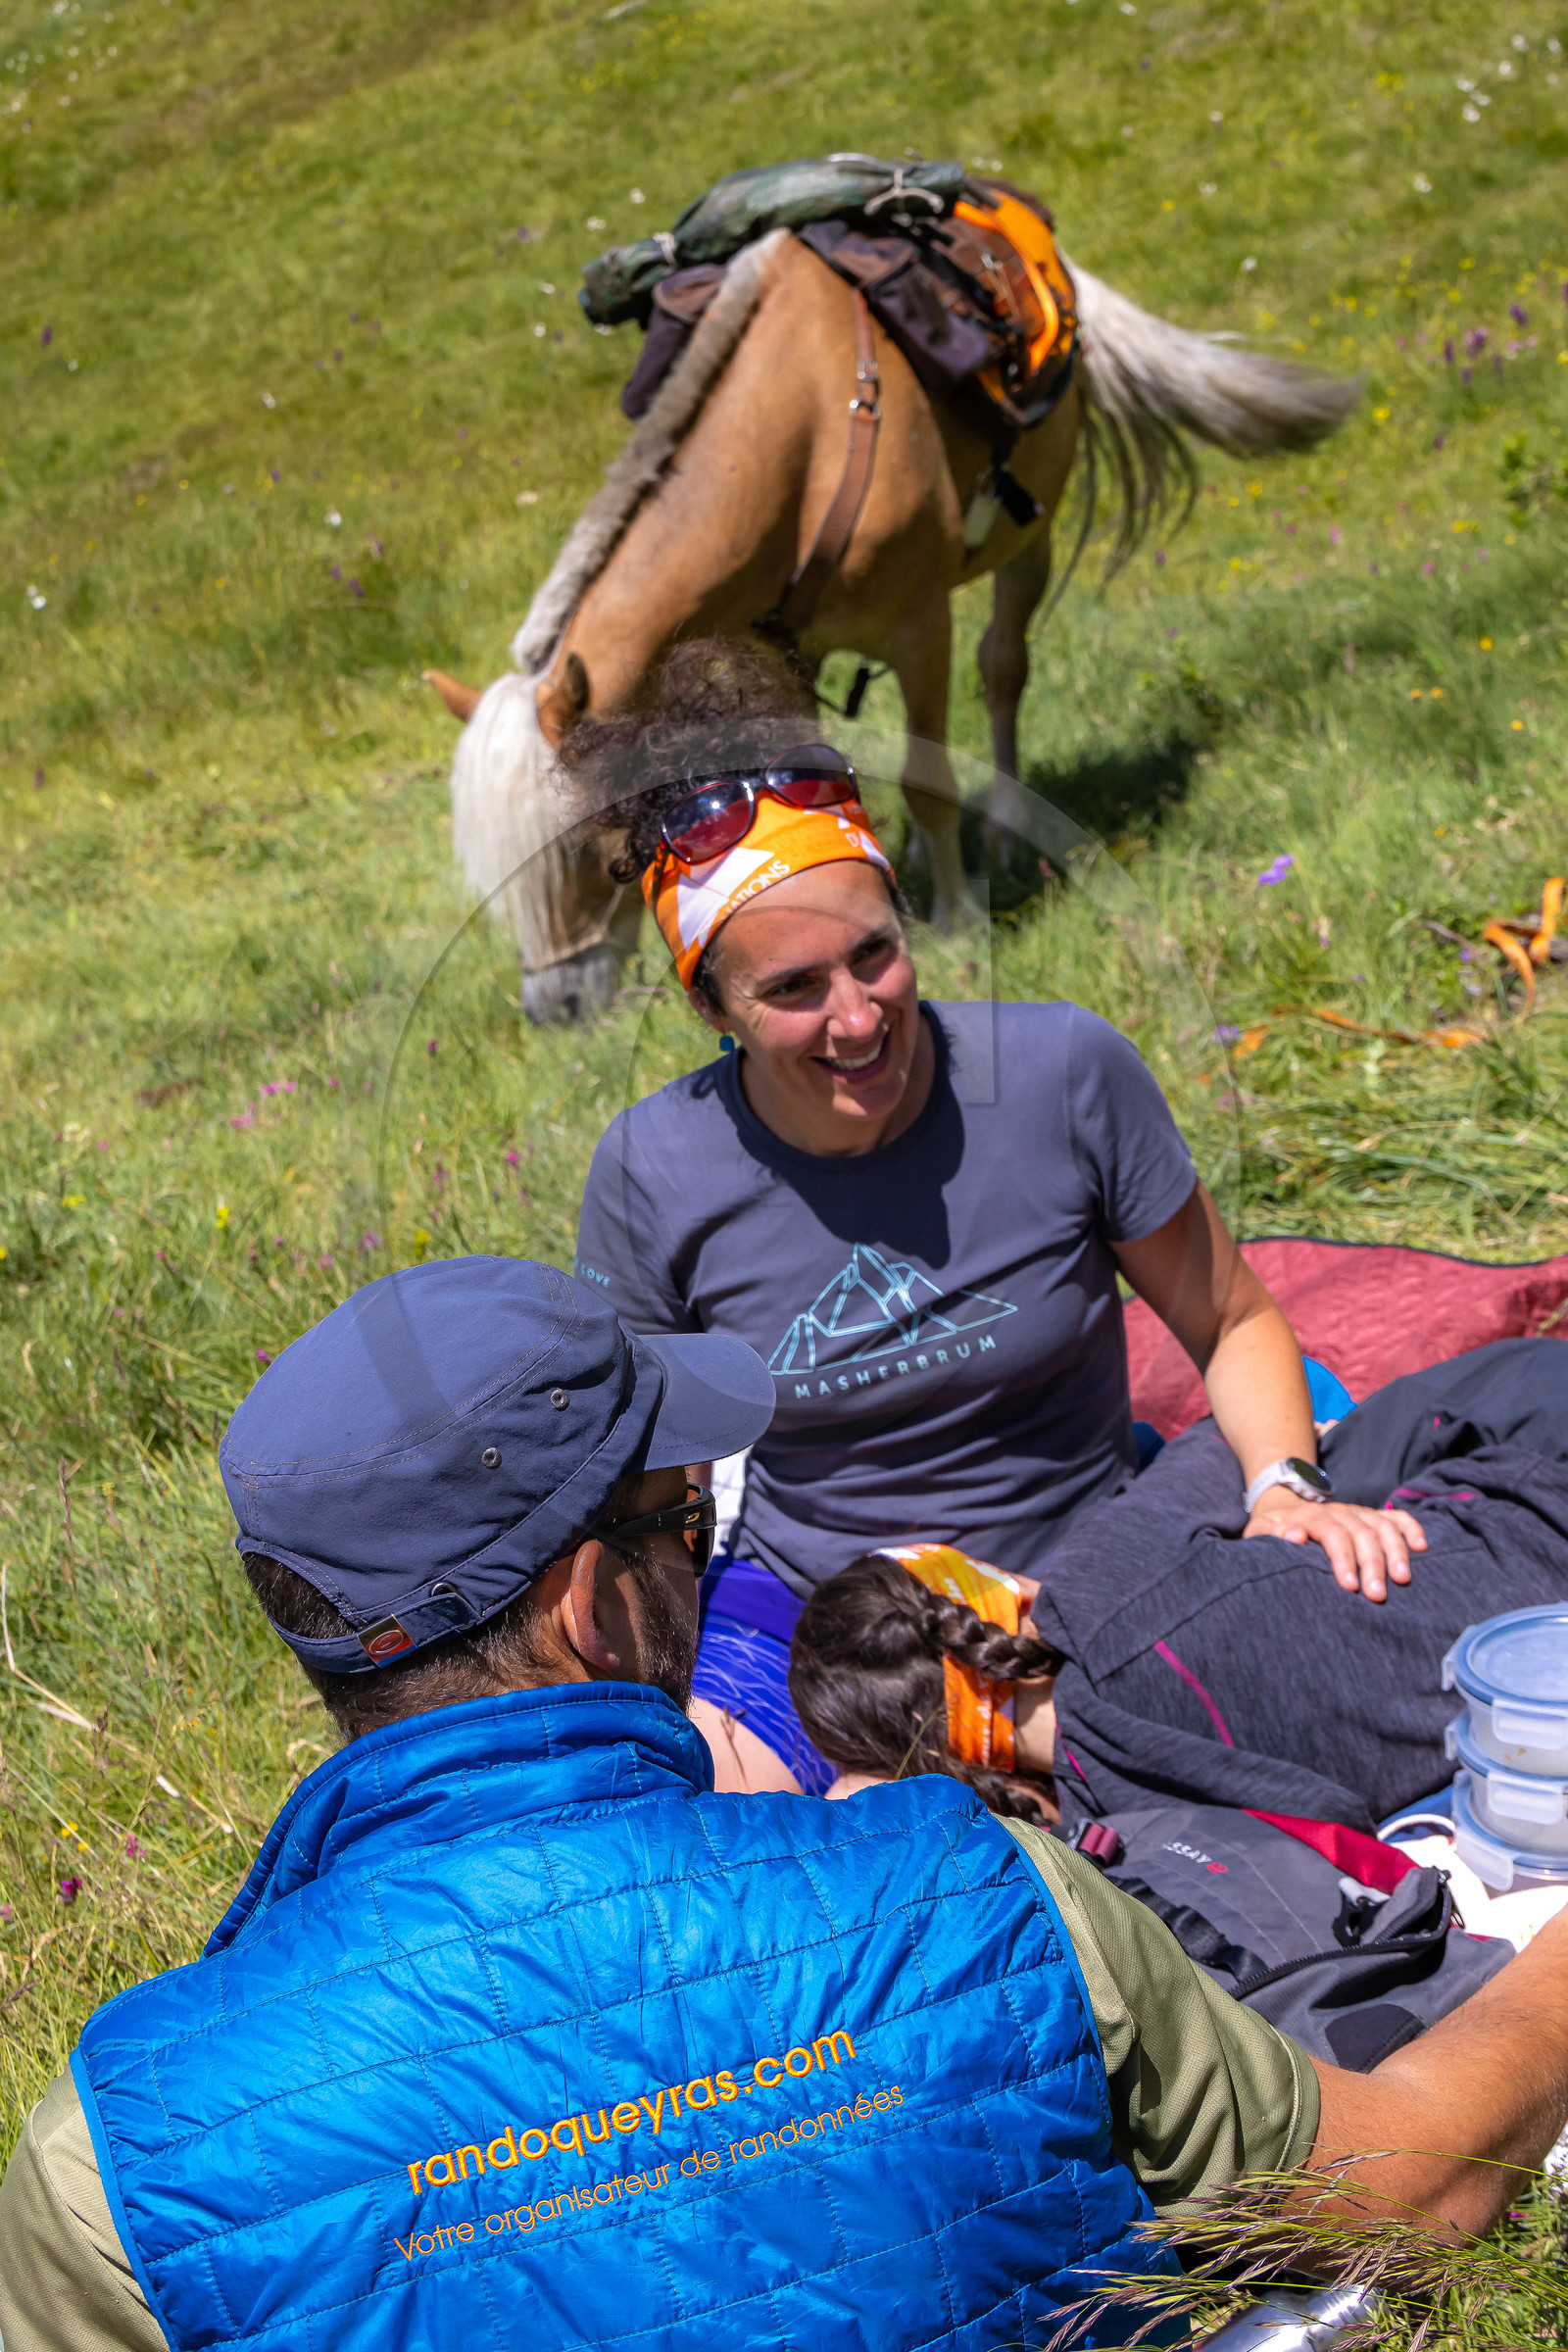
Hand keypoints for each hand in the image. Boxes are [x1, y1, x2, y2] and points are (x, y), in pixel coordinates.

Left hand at [1243, 1490, 1426, 1600]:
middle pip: (1362, 1533)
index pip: (1332, 1532)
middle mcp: (1340, 1511)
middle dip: (1372, 1564)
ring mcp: (1359, 1512)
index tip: (1349, 1585)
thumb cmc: (1275, 1529)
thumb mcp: (1261, 1530)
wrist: (1287, 1508)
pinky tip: (1422, 1547)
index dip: (1343, 1558)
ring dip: (1395, 1551)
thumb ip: (1272, 1533)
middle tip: (1377, 1595)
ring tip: (1403, 1579)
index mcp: (1311, 1515)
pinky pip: (1397, 1518)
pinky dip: (1411, 1528)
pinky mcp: (1373, 1516)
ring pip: (1383, 1527)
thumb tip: (1294, 1535)